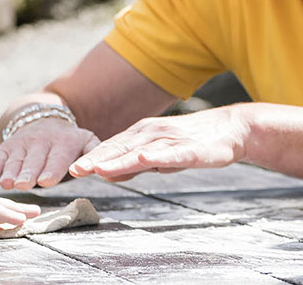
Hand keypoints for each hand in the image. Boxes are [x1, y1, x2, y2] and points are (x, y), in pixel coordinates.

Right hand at [0, 118, 100, 189]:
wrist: (47, 121)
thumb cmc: (70, 141)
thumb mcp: (87, 142)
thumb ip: (93, 153)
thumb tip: (99, 167)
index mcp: (64, 142)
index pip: (58, 158)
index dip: (52, 170)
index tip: (46, 181)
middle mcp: (41, 141)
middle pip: (34, 161)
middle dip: (28, 173)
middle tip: (23, 185)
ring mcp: (22, 143)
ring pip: (15, 160)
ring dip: (9, 173)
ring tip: (6, 184)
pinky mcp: (7, 145)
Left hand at [68, 106, 249, 180]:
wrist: (232, 129)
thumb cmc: (194, 142)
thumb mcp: (160, 154)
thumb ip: (135, 163)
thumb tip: (107, 173)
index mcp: (143, 133)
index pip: (112, 146)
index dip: (91, 158)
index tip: (70, 169)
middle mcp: (153, 133)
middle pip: (120, 147)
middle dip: (96, 159)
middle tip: (74, 171)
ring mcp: (171, 139)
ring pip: (140, 151)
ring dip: (119, 159)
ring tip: (99, 169)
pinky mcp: (190, 148)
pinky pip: (170, 153)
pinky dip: (156, 156)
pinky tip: (144, 159)